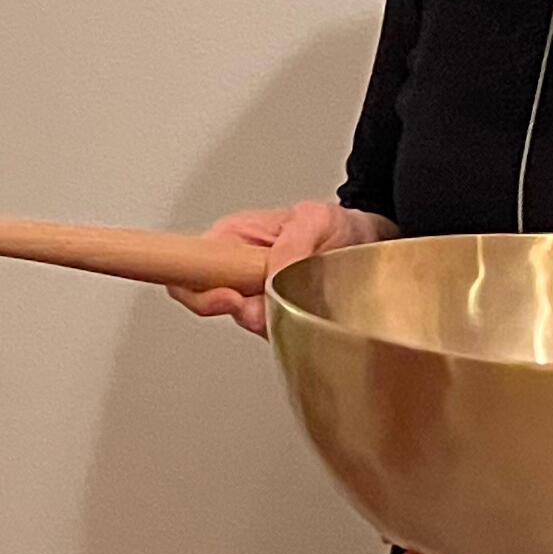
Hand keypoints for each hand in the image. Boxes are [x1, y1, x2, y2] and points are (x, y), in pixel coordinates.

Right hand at [166, 201, 396, 335]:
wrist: (366, 242)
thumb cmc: (335, 225)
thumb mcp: (316, 222)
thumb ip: (291, 248)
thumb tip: (271, 279)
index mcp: (230, 240)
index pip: (186, 271)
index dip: (199, 294)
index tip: (230, 299)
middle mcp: (234, 270)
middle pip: (212, 306)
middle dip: (248, 310)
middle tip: (279, 300)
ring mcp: (252, 296)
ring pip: (245, 323)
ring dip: (275, 317)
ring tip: (306, 292)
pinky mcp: (272, 315)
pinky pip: (269, 331)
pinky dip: (290, 326)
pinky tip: (309, 306)